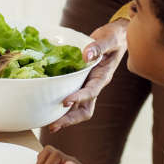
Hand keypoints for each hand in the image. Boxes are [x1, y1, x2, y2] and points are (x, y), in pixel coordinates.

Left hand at [48, 17, 128, 131]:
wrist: (115, 37)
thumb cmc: (113, 37)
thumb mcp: (109, 39)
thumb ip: (98, 47)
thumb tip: (86, 56)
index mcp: (103, 77)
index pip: (92, 92)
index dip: (79, 98)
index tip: (65, 101)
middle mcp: (95, 85)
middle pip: (85, 109)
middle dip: (70, 119)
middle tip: (54, 125)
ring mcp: (87, 85)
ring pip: (77, 108)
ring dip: (65, 118)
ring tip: (49, 125)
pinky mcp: (80, 82)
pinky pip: (71, 97)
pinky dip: (60, 105)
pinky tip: (48, 108)